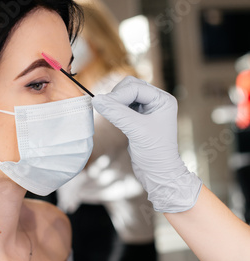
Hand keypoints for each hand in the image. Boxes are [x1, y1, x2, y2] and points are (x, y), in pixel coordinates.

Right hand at [92, 77, 201, 212]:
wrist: (158, 173)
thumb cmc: (154, 153)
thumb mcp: (136, 130)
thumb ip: (116, 113)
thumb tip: (96, 99)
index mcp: (163, 100)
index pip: (136, 87)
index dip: (119, 94)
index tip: (103, 104)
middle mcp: (156, 101)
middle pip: (130, 86)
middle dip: (117, 96)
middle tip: (107, 109)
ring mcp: (148, 109)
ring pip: (126, 94)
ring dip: (115, 102)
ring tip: (110, 114)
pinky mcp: (138, 117)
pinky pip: (123, 105)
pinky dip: (116, 109)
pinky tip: (113, 117)